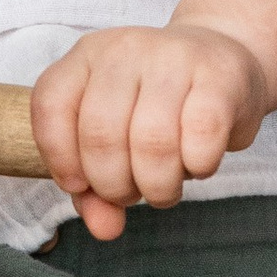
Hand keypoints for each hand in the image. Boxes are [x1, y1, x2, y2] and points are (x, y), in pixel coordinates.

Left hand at [30, 21, 269, 240]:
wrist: (224, 62)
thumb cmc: (159, 107)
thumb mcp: (114, 136)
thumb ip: (95, 187)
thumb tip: (104, 228)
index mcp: (87, 56)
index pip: (51, 106)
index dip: (61, 159)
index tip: (83, 185)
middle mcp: (125, 48)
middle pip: (101, 134)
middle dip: (114, 185)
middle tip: (132, 193)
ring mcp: (174, 56)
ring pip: (152, 140)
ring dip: (158, 185)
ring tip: (165, 187)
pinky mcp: (220, 75)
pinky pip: (201, 137)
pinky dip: (198, 166)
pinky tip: (198, 163)